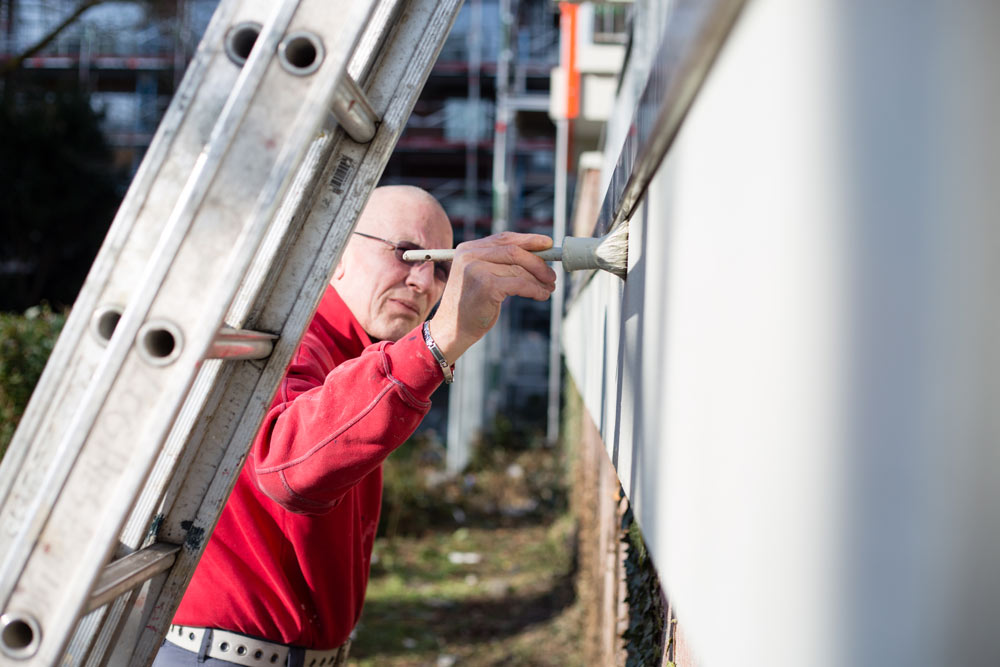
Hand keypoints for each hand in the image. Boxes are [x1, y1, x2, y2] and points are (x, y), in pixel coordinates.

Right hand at [427, 232, 556, 362]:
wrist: (452, 329)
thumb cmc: (471, 304)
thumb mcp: (480, 276)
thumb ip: (498, 262)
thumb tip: (537, 255)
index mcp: (468, 249)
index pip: (504, 238)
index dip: (529, 240)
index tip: (548, 244)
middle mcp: (470, 255)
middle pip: (515, 251)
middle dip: (538, 263)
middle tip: (552, 275)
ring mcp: (477, 269)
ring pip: (519, 269)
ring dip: (539, 280)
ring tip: (549, 288)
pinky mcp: (486, 285)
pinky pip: (520, 284)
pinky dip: (535, 290)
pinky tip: (541, 295)